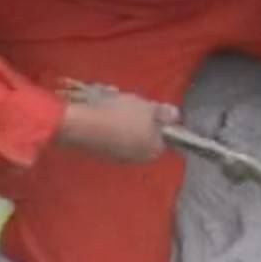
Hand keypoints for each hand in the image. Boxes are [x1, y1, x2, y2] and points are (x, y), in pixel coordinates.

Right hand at [54, 91, 177, 162]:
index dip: (158, 119)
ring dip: (121, 119)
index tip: (149, 107)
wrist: (84, 125)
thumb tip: (176, 115)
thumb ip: (165, 113)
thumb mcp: (149, 108)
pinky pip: (109, 135)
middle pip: (144, 135)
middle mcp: (137, 159)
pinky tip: (101, 111)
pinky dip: (107, 124)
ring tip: (113, 103)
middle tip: (131, 102)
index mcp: (154, 150)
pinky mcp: (99, 153)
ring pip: (125, 134)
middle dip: (138, 118)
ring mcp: (117, 157)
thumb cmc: (122, 116)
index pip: (163, 136)